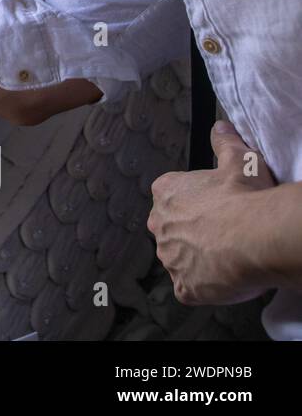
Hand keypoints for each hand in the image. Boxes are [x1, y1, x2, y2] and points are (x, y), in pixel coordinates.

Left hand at [147, 119, 277, 304]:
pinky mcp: (184, 287)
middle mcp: (159, 225)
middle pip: (172, 229)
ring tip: (228, 257)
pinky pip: (189, 288)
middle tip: (223, 234)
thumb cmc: (244, 195)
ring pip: (180, 260)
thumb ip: (224, 143)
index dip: (195, 204)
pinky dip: (203, 287)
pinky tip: (222, 279)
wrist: (255, 235)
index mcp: (165, 193)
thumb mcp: (238, 160)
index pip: (170, 197)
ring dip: (198, 260)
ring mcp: (169, 259)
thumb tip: (219, 127)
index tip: (216, 208)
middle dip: (192, 232)